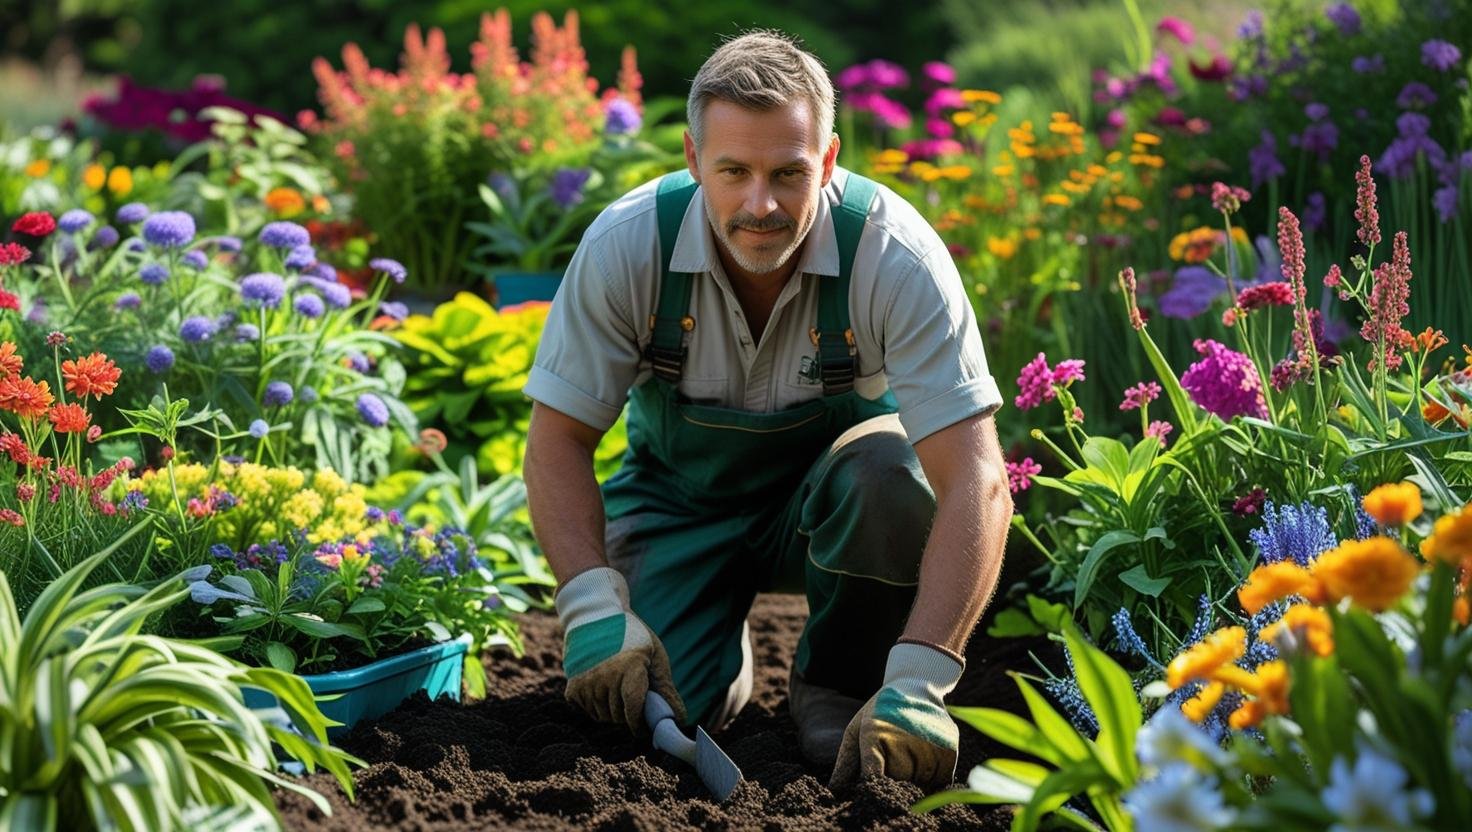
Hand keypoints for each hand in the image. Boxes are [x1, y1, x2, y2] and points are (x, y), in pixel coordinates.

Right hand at [555, 567, 685, 732]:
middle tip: (631, 696)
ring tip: (616, 687)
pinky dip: (594, 705)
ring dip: (611, 710)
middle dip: (628, 713)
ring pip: (603, 716)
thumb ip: (665, 688)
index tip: (644, 727)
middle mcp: (605, 676)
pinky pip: (587, 711)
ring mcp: (586, 682)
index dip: (639, 723)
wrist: (596, 615)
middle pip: (619, 716)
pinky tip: (600, 686)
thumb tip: (680, 718)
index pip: (634, 709)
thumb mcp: (653, 655)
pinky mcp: (572, 686)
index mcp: (630, 667)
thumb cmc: (632, 635)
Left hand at [830, 642, 962, 790]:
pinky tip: (926, 758)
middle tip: (894, 758)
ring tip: (910, 754)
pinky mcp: (949, 749)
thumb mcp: (857, 731)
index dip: (873, 789)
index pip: (873, 778)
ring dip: (914, 779)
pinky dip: (933, 778)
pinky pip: (940, 781)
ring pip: (920, 784)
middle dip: (893, 778)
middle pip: (897, 782)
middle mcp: (903, 739)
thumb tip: (833, 794)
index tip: (872, 791)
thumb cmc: (880, 714)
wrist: (916, 685)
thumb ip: (846, 764)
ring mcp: (929, 744)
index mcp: (874, 734)